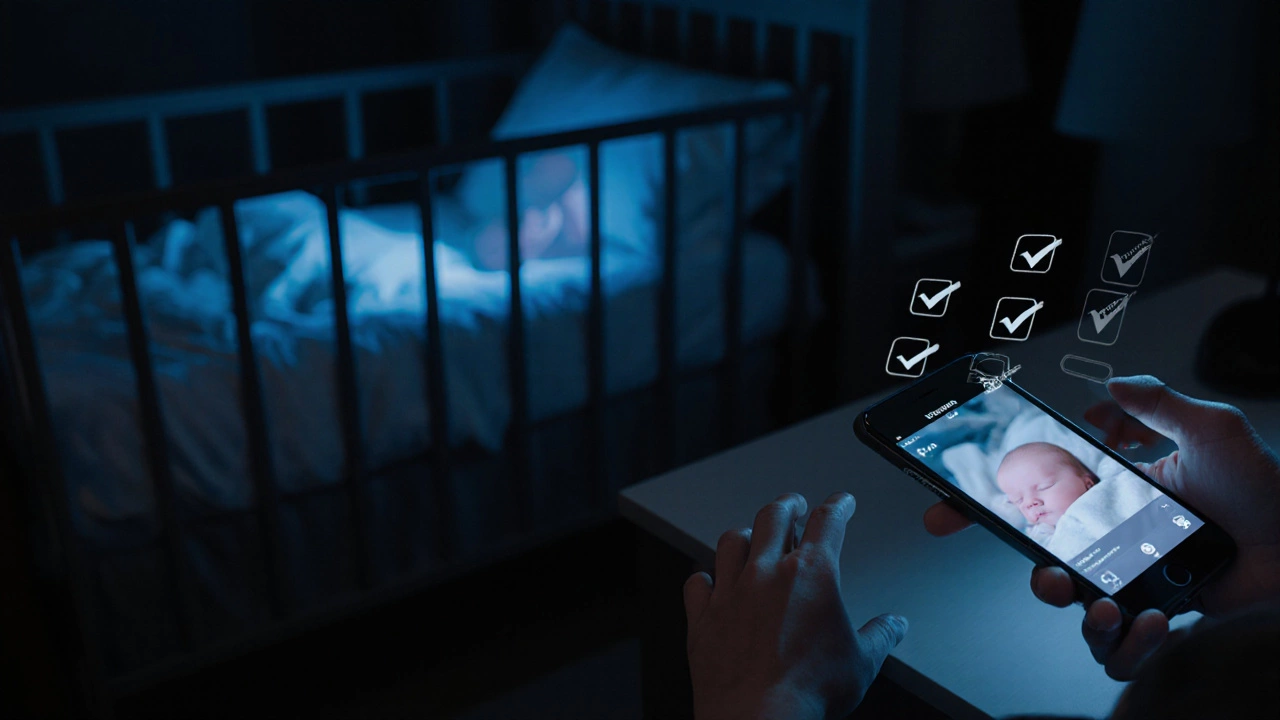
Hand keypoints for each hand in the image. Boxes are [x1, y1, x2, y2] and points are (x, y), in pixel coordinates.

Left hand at [684, 493, 907, 719]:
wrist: (758, 719)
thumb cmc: (808, 692)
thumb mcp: (862, 663)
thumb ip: (881, 636)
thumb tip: (895, 625)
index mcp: (810, 575)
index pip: (827, 522)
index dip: (837, 505)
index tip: (840, 502)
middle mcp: (766, 574)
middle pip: (773, 517)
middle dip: (788, 505)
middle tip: (794, 504)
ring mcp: (730, 593)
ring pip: (730, 542)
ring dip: (744, 534)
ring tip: (751, 536)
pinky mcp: (703, 617)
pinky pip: (697, 583)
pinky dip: (704, 578)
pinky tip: (710, 580)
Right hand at [923, 375, 1279, 678]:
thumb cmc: (1268, 492)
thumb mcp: (1212, 428)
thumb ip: (1156, 402)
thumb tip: (1112, 383)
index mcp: (1119, 491)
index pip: (1042, 491)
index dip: (991, 498)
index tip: (953, 500)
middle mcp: (1117, 537)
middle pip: (1042, 553)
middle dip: (1021, 562)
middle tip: (1030, 562)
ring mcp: (1134, 580)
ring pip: (1073, 605)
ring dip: (1078, 610)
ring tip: (1104, 603)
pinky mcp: (1155, 618)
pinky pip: (1118, 645)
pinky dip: (1123, 643)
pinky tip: (1147, 621)